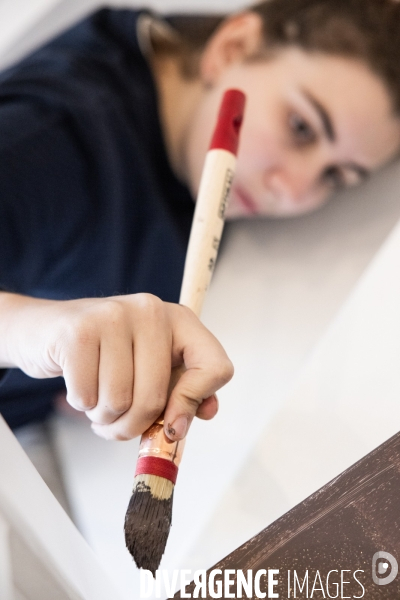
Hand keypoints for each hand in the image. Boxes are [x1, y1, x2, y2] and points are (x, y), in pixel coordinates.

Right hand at [1, 293, 232, 439]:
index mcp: (179, 319)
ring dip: (104, 418)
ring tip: (97, 400)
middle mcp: (151, 311)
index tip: (173, 424)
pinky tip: (79, 384)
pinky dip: (81, 405)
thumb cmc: (104, 355)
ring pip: (121, 401)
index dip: (195, 402)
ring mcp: (113, 316)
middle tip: (118, 424)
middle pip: (157, 397)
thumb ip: (181, 391)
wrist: (44, 329)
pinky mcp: (78, 332)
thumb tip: (207, 412)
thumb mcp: (150, 367)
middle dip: (133, 425)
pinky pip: (87, 397)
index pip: (216, 366)